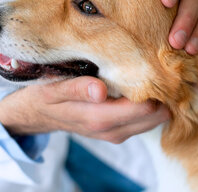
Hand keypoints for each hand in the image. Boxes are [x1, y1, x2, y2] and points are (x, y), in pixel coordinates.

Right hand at [0, 77, 169, 143]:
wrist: (36, 115)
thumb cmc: (44, 96)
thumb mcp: (53, 90)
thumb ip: (76, 90)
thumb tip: (100, 91)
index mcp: (99, 119)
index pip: (144, 108)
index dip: (154, 86)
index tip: (157, 64)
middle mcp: (112, 131)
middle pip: (156, 115)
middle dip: (160, 92)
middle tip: (160, 66)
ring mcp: (117, 133)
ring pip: (154, 119)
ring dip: (157, 98)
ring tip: (152, 72)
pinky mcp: (119, 130)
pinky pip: (145, 119)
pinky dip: (149, 104)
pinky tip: (142, 84)